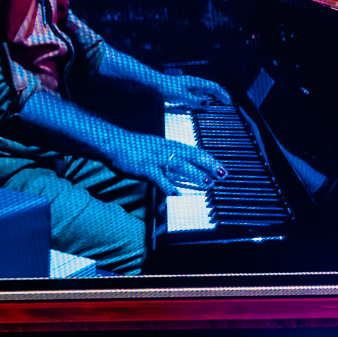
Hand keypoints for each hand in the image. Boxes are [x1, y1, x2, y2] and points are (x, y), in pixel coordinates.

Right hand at [107, 132, 226, 194]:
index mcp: (172, 145)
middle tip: (222, 175)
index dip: (211, 160)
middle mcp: (167, 149)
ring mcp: (156, 158)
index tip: (222, 168)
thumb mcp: (158, 147)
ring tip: (207, 183)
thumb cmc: (136, 146)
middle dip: (209, 166)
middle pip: (193, 156)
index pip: (196, 151)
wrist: (114, 142)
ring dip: (195, 174)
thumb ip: (172, 156)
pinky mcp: (145, 167)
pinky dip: (168, 186)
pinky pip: (159, 178)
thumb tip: (185, 165)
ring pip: (180, 165)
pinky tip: (176, 194)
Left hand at [161, 73, 231, 108]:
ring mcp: (188, 86)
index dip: (222, 94)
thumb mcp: (181, 96)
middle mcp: (193, 83)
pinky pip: (197, 94)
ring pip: (204, 90)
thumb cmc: (165, 88)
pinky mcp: (183, 90)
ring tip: (217, 102)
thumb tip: (207, 103)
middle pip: (210, 87)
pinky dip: (202, 98)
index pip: (213, 86)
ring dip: (211, 96)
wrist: (153, 85)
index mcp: (195, 82)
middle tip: (226, 101)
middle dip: (219, 94)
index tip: (228, 101)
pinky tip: (200, 103)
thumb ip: (194, 101)